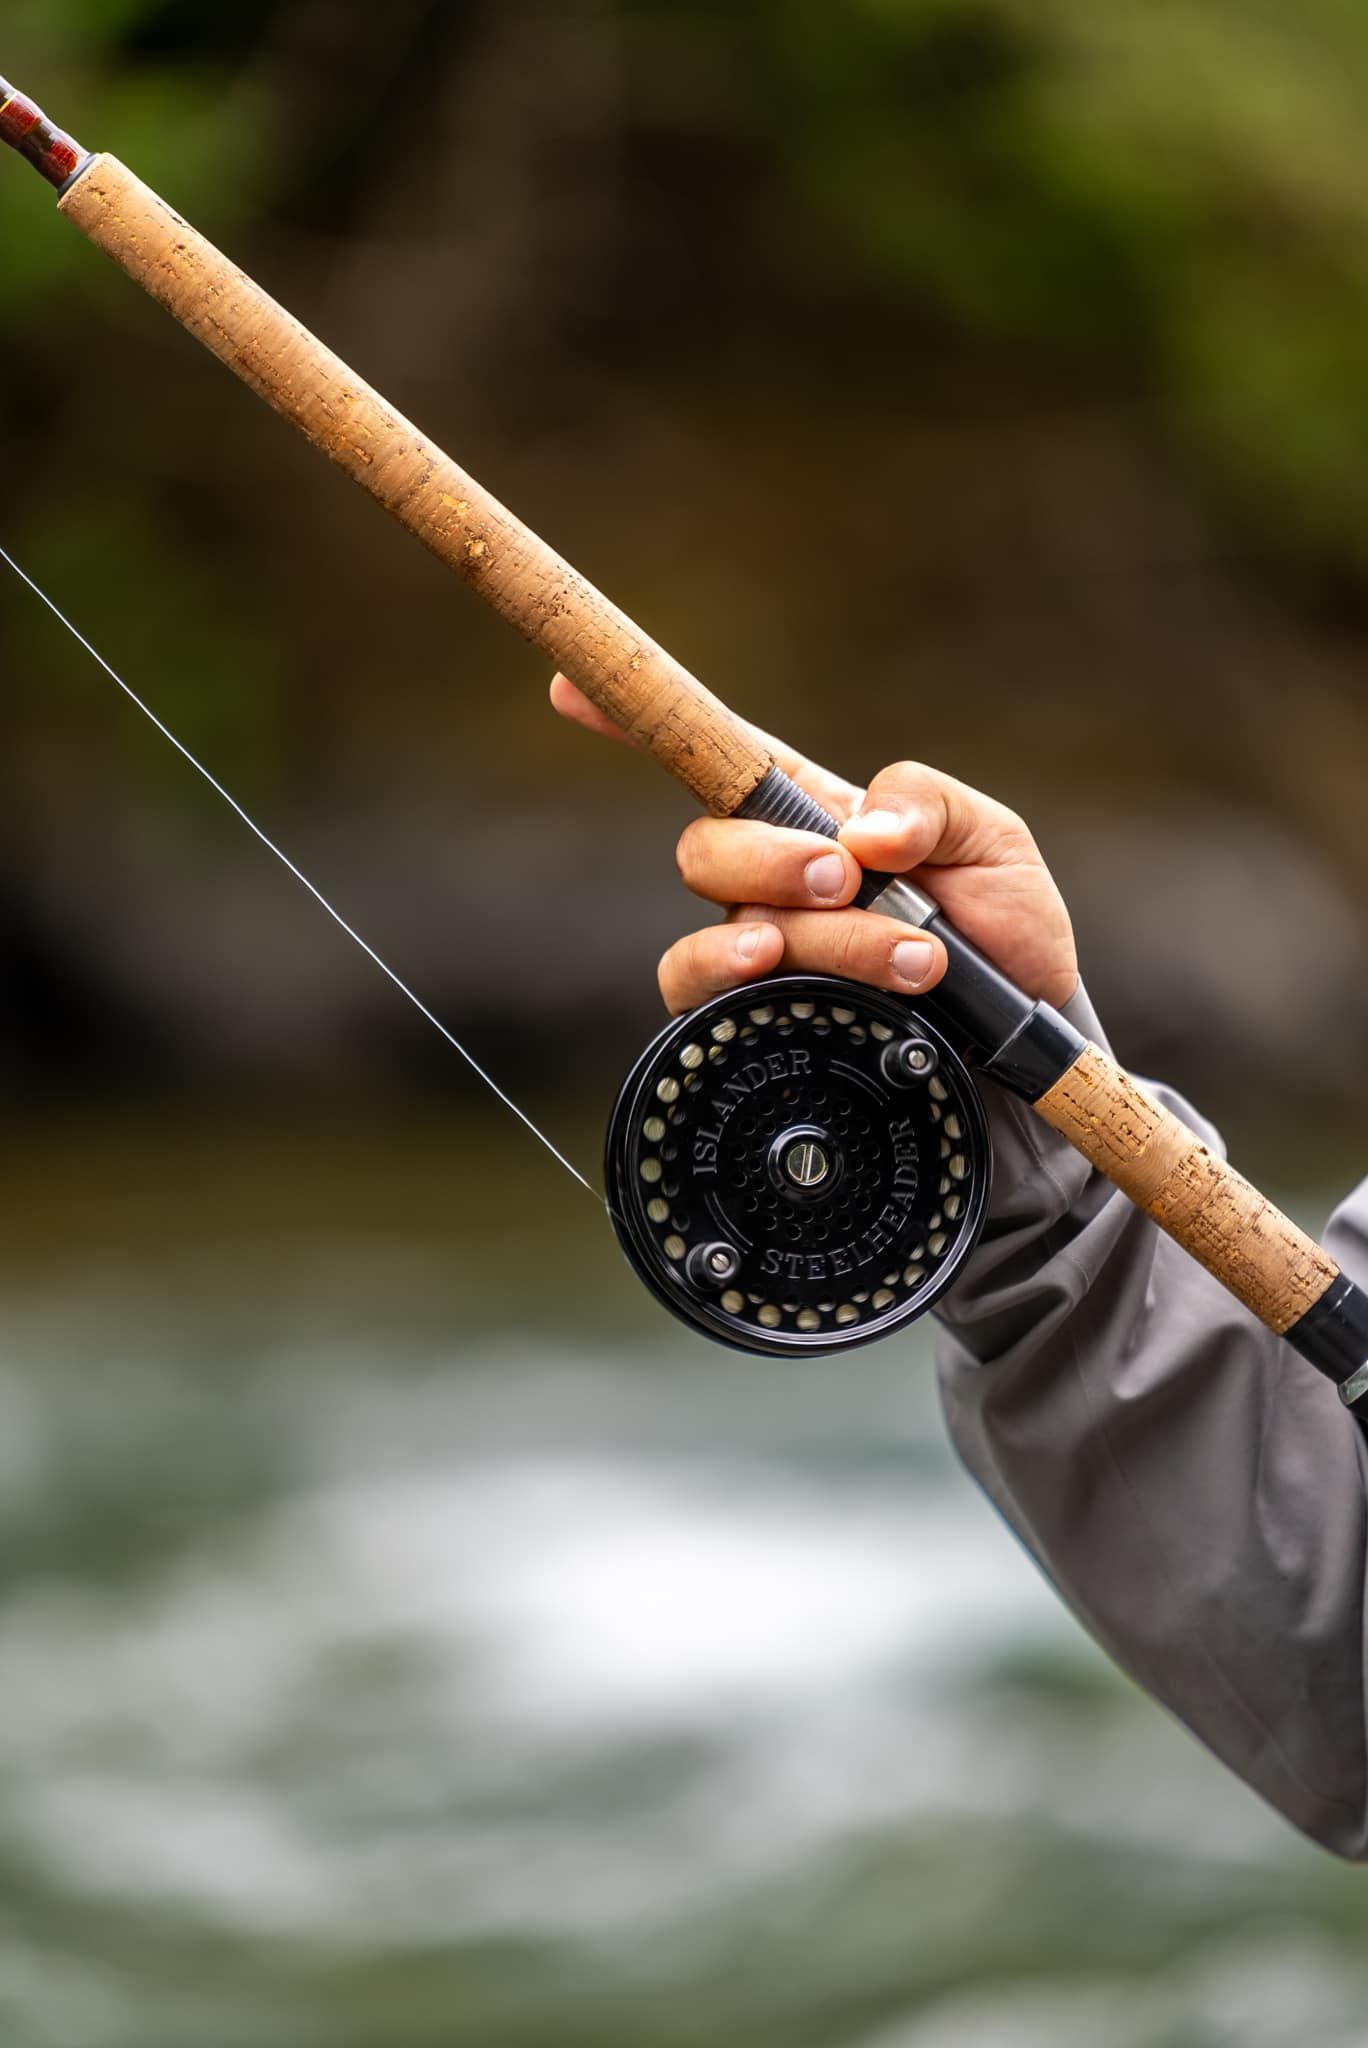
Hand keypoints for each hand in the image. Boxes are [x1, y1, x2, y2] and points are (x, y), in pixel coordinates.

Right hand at [550, 675, 1078, 1015]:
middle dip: (773, 856)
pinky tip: (790, 975)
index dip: (634, 721)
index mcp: (821, 816)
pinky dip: (740, 977)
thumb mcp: (996, 843)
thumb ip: (931, 805)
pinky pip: (699, 992)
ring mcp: (761, 951)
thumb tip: (863, 829)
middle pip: (708, 845)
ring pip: (727, 922)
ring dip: (817, 933)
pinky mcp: (758, 1018)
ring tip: (911, 956)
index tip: (565, 690)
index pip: (723, 760)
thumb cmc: (1005, 935)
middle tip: (851, 878)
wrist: (1028, 1049)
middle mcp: (774, 882)